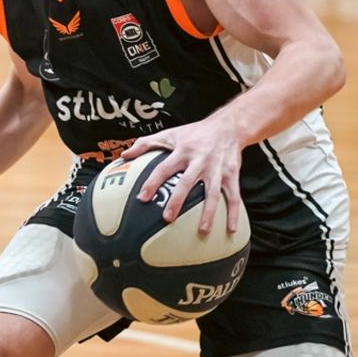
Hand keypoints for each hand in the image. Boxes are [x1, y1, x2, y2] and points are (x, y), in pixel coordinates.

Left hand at [121, 116, 242, 232]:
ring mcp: (217, 169)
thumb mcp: (169, 134)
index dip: (152, 182)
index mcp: (182, 151)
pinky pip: (234, 196)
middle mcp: (199, 160)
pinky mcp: (232, 174)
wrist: (228, 126)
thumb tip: (123, 156)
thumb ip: (145, 144)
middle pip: (187, 182)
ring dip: (209, 212)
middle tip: (167, 219)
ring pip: (212, 192)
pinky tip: (231, 229)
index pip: (163, 168)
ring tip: (203, 231)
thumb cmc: (194, 133)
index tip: (142, 198)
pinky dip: (234, 213)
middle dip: (177, 201)